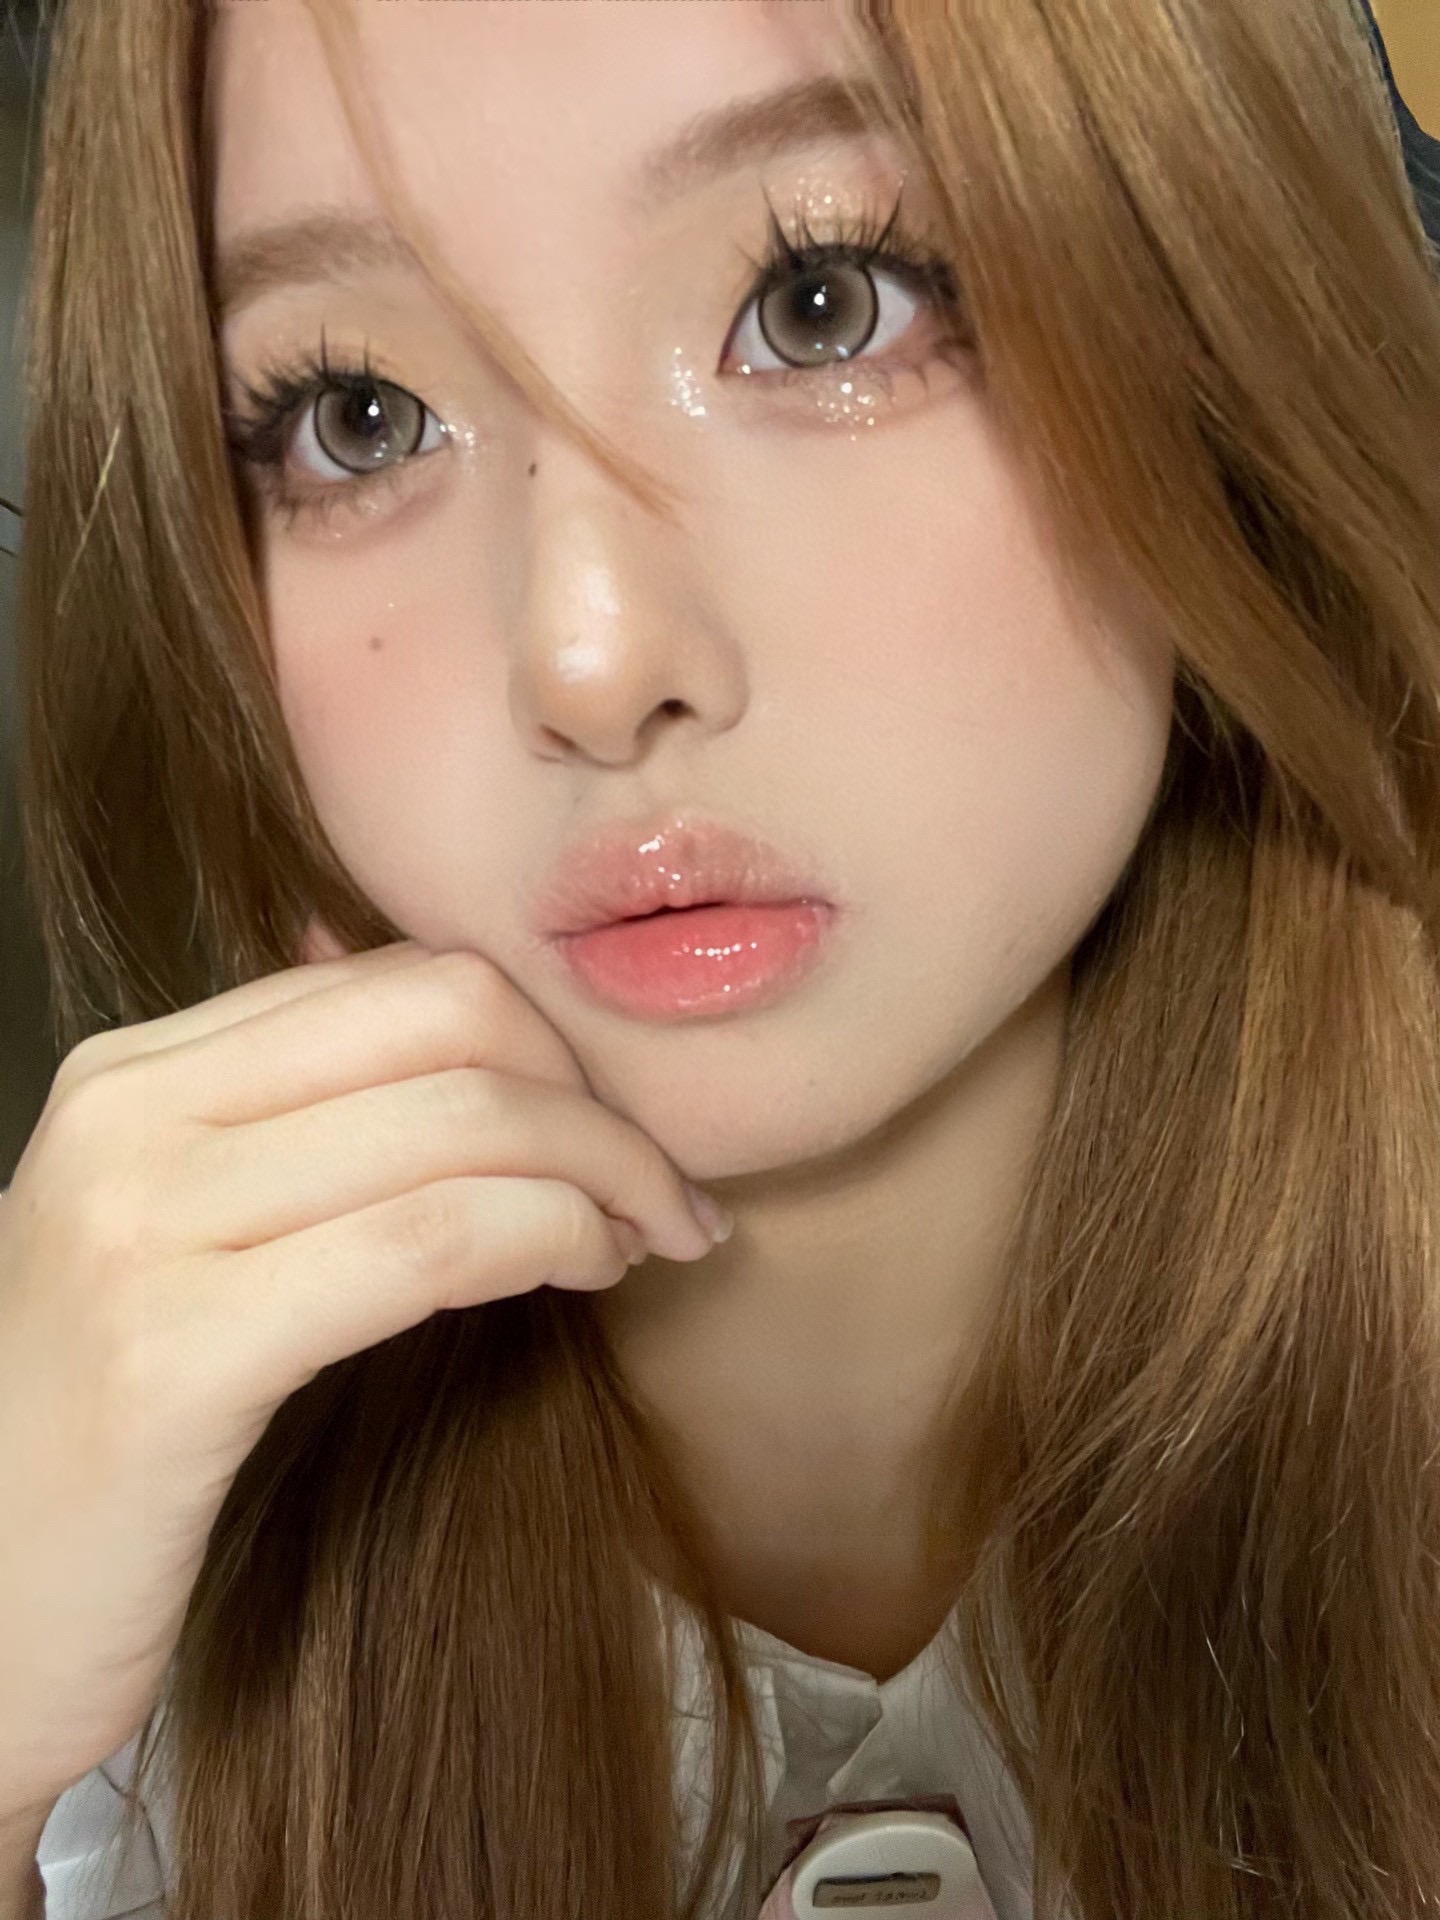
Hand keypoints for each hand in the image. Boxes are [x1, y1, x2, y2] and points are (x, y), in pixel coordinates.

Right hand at [0, 922, 723, 1822]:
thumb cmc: (105, 1434)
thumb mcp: (178, 1241)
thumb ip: (298, 1129)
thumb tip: (471, 1027)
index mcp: (135, 1074)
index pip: (400, 979)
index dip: (548, 1039)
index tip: (621, 1123)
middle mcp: (128, 1118)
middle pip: (449, 1021)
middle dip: (596, 1098)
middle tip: (663, 1190)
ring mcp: (140, 1228)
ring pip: (460, 1124)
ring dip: (602, 1175)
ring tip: (646, 1240)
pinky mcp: (177, 1356)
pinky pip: (431, 1243)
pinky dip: (549, 1240)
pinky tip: (588, 1279)